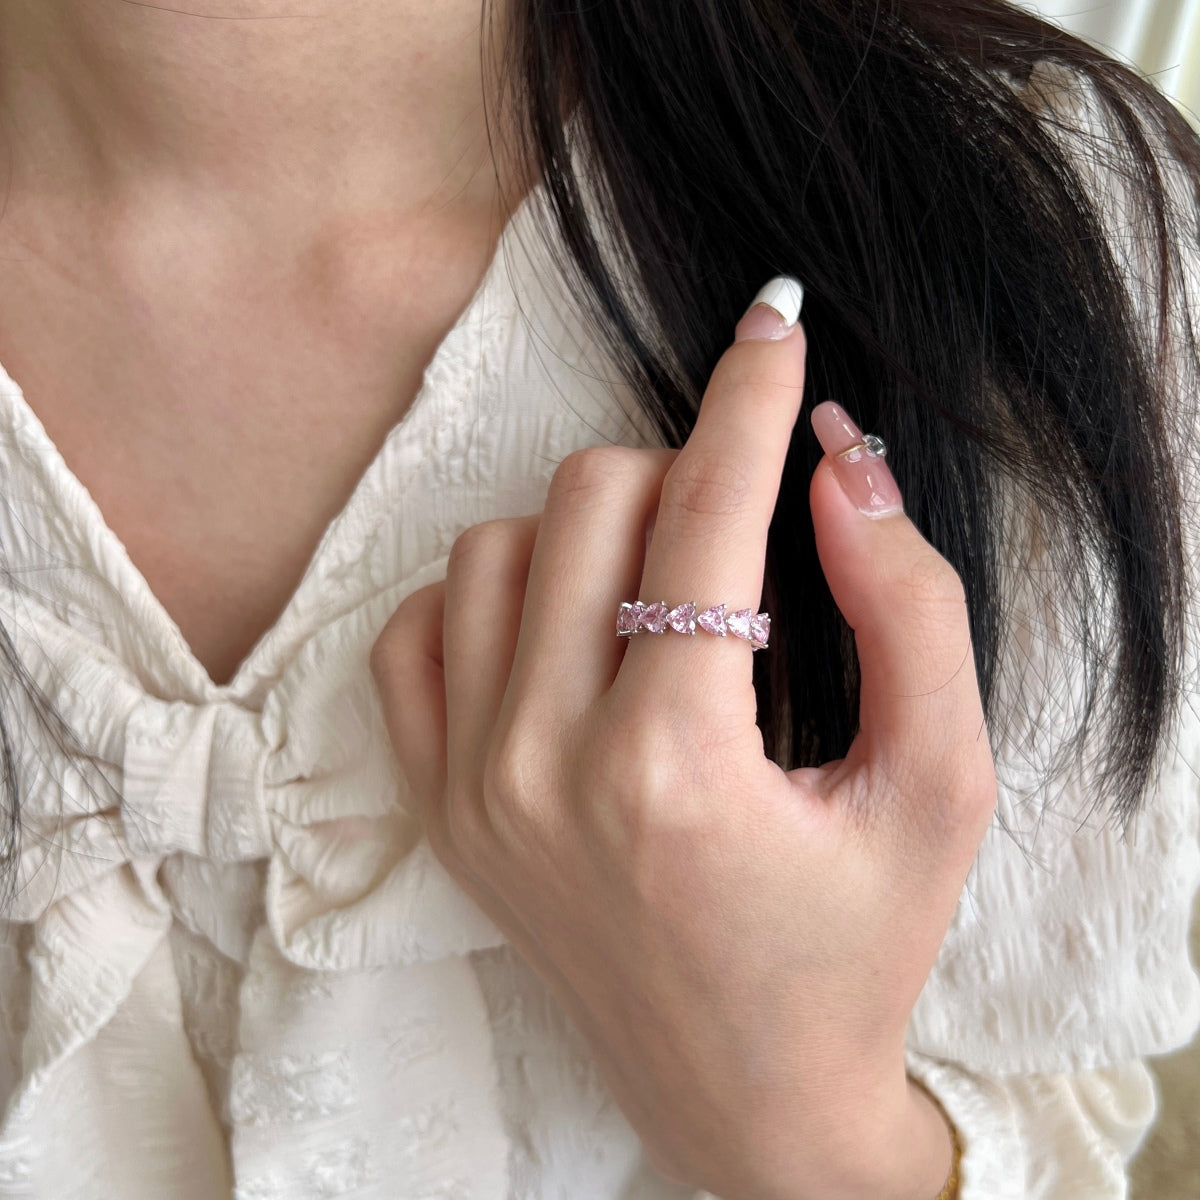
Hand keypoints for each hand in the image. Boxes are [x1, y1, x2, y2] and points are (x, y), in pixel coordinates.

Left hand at [370, 280, 995, 1199]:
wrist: (745, 1096)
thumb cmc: (856, 949)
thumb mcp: (941, 787)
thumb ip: (911, 610)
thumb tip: (836, 463)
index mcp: (673, 765)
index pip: (704, 516)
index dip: (749, 397)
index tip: (772, 321)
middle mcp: (542, 766)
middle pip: (587, 500)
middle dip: (681, 472)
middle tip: (741, 522)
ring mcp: (470, 787)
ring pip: (491, 547)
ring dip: (586, 530)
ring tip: (656, 588)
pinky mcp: (437, 809)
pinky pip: (418, 630)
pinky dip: (489, 595)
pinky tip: (560, 629)